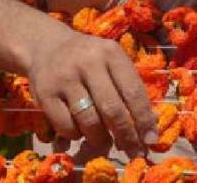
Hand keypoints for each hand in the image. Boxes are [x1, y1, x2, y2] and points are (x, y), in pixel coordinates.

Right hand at [24, 29, 157, 159]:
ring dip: (100, 140)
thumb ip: (127, 88)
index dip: (144, 120)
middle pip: (112, 109)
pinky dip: (76, 136)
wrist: (45, 45)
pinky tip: (79, 132)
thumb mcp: (110, 62)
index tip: (151, 140)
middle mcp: (88, 62)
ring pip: (89, 121)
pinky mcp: (45, 93)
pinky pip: (66, 126)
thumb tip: (147, 129)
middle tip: (132, 151)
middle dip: (126, 136)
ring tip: (105, 144)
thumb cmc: (88, 59)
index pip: (133, 92)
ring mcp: (64, 77)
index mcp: (111, 53)